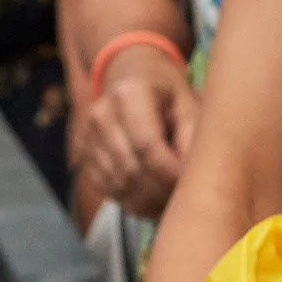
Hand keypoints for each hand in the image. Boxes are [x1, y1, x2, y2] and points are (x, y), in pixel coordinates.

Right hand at [80, 41, 195, 219]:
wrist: (132, 77)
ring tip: (175, 203)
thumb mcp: (189, 103)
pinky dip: (134, 202)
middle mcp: (102, 115)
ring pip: (119, 184)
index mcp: (130, 94)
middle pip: (131, 168)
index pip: (146, 144)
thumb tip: (196, 177)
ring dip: (149, 202)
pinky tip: (156, 202)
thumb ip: (193, 137)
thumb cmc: (168, 93)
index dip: (169, 172)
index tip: (192, 185)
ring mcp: (89, 137)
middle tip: (188, 200)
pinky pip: (108, 189)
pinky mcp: (85, 156)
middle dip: (161, 191)